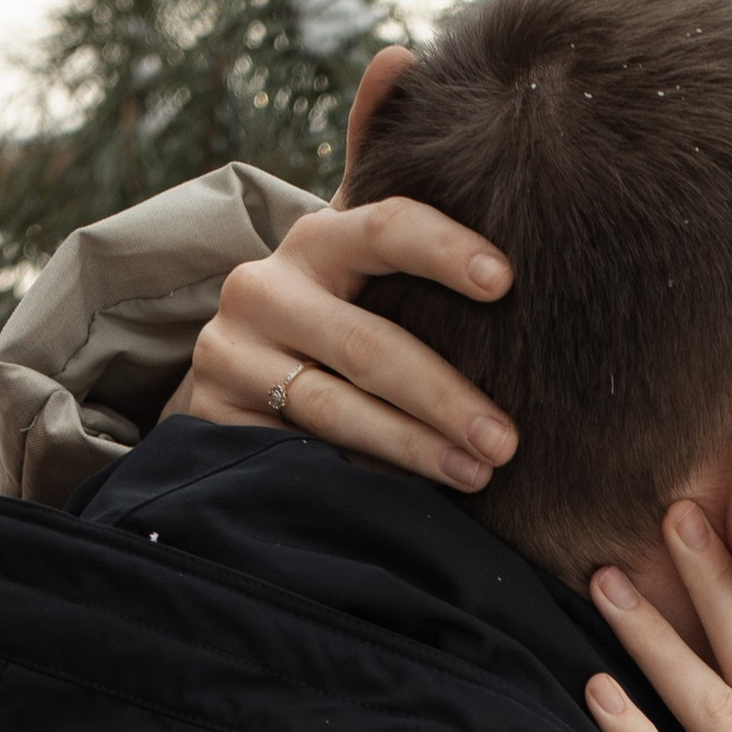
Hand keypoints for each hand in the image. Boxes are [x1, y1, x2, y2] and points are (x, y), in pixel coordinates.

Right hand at [177, 203, 520, 492]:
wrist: (239, 378)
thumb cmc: (342, 330)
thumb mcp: (370, 290)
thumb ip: (417, 271)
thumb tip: (519, 283)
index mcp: (318, 242)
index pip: (384, 229)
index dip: (443, 250)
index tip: (504, 281)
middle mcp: (264, 287)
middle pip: (367, 344)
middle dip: (444, 396)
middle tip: (506, 441)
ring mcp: (230, 352)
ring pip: (334, 408)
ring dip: (413, 448)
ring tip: (476, 474)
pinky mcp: (212, 412)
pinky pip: (299, 451)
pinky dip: (361, 477)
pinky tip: (409, 502)